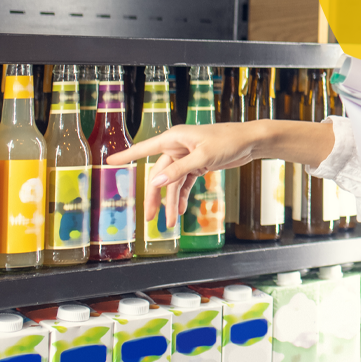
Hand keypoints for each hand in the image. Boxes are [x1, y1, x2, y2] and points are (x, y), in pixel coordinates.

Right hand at [108, 123, 266, 228]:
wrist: (251, 141)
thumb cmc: (228, 141)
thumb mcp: (203, 157)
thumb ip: (180, 170)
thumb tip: (156, 181)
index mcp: (175, 138)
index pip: (145, 148)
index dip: (127, 156)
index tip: (109, 162)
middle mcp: (178, 146)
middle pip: (159, 174)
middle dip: (154, 197)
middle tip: (149, 218)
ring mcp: (187, 156)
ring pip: (172, 182)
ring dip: (171, 202)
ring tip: (170, 223)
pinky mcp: (197, 164)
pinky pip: (184, 183)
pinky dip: (181, 197)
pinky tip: (179, 212)